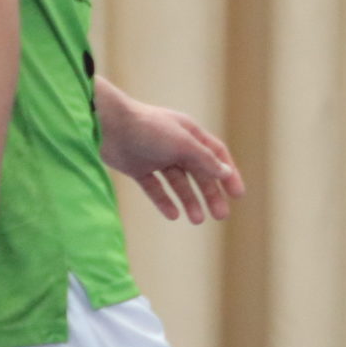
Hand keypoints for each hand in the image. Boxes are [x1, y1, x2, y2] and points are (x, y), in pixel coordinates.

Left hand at [98, 88, 244, 223]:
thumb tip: (225, 172)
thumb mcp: (182, 143)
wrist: (107, 126)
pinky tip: (173, 214)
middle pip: (199, 172)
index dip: (228, 174)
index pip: (216, 155)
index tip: (238, 194)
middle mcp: (175, 145)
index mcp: (190, 134)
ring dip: (190, 200)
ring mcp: (156, 157)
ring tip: (197, 220)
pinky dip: (164, 201)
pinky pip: (155, 188)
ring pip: (178, 183)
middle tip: (221, 216)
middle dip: (211, 194)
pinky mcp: (138, 168)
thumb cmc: (148, 129)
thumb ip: (204, 159)